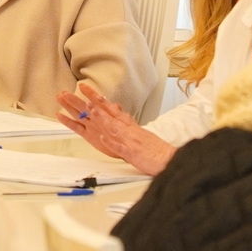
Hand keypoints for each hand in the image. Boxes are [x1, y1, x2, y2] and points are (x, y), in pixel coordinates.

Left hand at [55, 83, 175, 175]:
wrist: (168, 159)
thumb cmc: (154, 149)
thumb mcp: (140, 131)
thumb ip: (127, 121)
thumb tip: (118, 110)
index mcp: (130, 126)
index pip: (112, 110)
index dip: (100, 100)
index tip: (89, 91)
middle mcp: (129, 130)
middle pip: (110, 116)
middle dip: (96, 106)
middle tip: (83, 97)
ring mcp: (130, 141)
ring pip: (114, 128)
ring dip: (102, 118)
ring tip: (91, 110)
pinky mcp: (133, 153)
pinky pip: (120, 147)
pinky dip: (111, 142)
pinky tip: (103, 137)